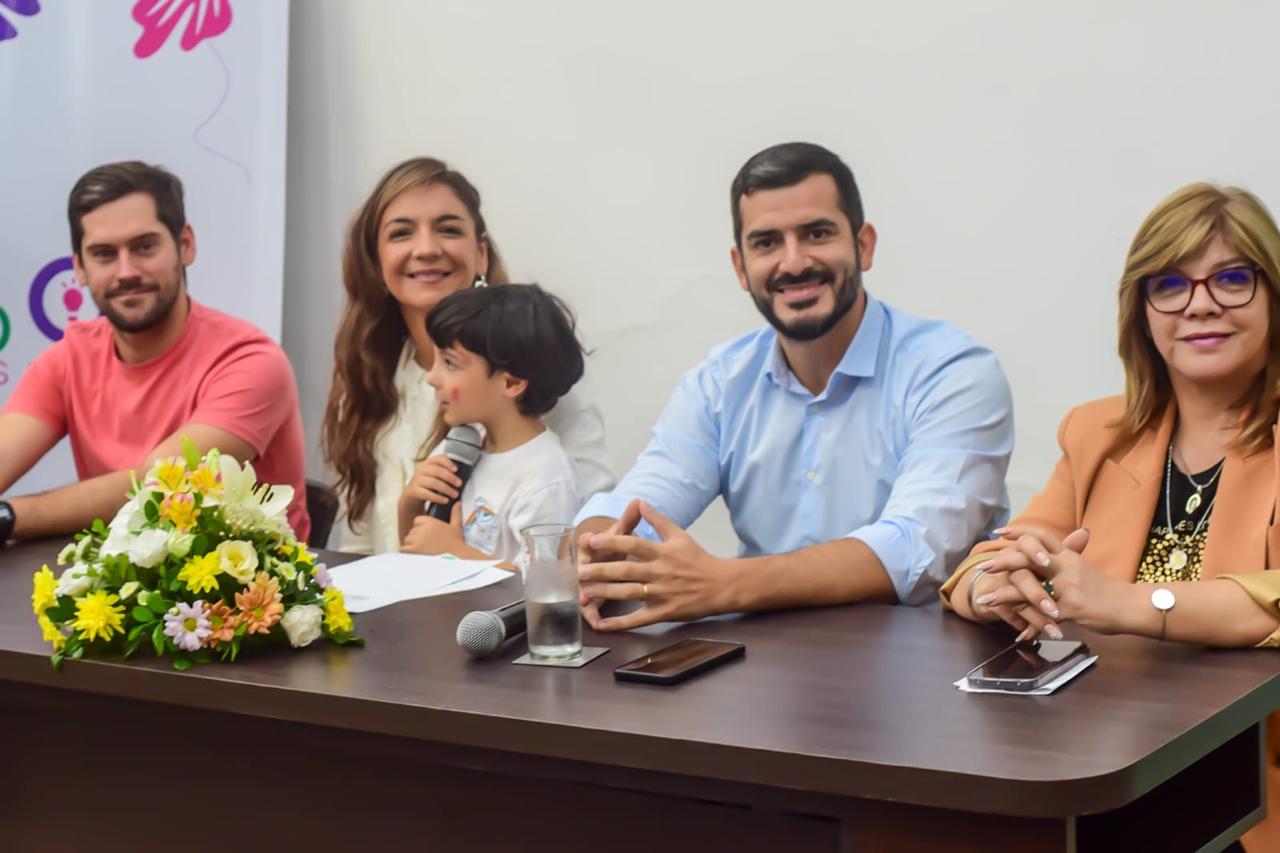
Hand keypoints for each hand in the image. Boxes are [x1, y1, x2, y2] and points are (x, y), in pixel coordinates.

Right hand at [400, 455, 463, 509]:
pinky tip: (445, 500)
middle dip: (450, 478)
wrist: (413, 493)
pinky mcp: (414, 491)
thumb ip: (445, 472)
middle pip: (437, 471)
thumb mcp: (435, 474)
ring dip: (446, 489)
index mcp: (428, 463)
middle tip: (459, 484)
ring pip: (433, 483)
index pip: (439, 458)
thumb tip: (461, 478)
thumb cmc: (429, 482)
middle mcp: (421, 469)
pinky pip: (427, 494)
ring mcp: (417, 480)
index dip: (448, 463)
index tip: (456, 470)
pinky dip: (438, 498)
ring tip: (455, 494)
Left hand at [401, 503, 465, 554]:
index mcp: (430, 521)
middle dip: (417, 538)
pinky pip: (403, 549)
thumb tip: (457, 503)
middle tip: (428, 545)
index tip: (429, 535)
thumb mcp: (456, 526)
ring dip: (412, 545)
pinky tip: (418, 554)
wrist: (455, 558)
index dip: (421, 528)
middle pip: (411, 531)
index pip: (417, 521)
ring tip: (423, 550)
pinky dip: (408, 552)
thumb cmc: (455, 543)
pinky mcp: (413, 550)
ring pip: (407, 540)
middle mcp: (422, 529)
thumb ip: (455, 513)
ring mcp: (417, 539)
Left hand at [578, 500, 731, 631]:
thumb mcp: (679, 535)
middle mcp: (660, 572)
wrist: (721, 585)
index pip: (633, 545)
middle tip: (580, 571)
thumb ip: (657, 520)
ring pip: (629, 594)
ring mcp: (662, 594)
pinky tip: (602, 624)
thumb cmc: (698, 559)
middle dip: (602, 571)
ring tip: (584, 593)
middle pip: (627, 571)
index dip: (612, 542)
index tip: (591, 540)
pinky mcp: (664, 612)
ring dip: (606, 593)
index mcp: (662, 552)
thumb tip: (640, 502)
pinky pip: (639, 619)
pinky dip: (620, 623)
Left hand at [977, 525, 1127, 633]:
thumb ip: (1062, 562)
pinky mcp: (1072, 608)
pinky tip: (1018, 633)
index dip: (1019, 532)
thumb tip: (1043, 557)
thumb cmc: (1105, 590)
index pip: (1041, 536)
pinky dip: (1030, 625)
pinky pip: (1044, 617)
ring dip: (1005, 595)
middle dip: (1004, 561)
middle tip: (984, 567)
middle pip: (1030, 557)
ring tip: (986, 599)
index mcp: (1068, 556)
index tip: (999, 532)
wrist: (1130, 606)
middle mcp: (1066, 567)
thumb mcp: (1083, 568)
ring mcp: (1068, 587)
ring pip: (1030, 588)